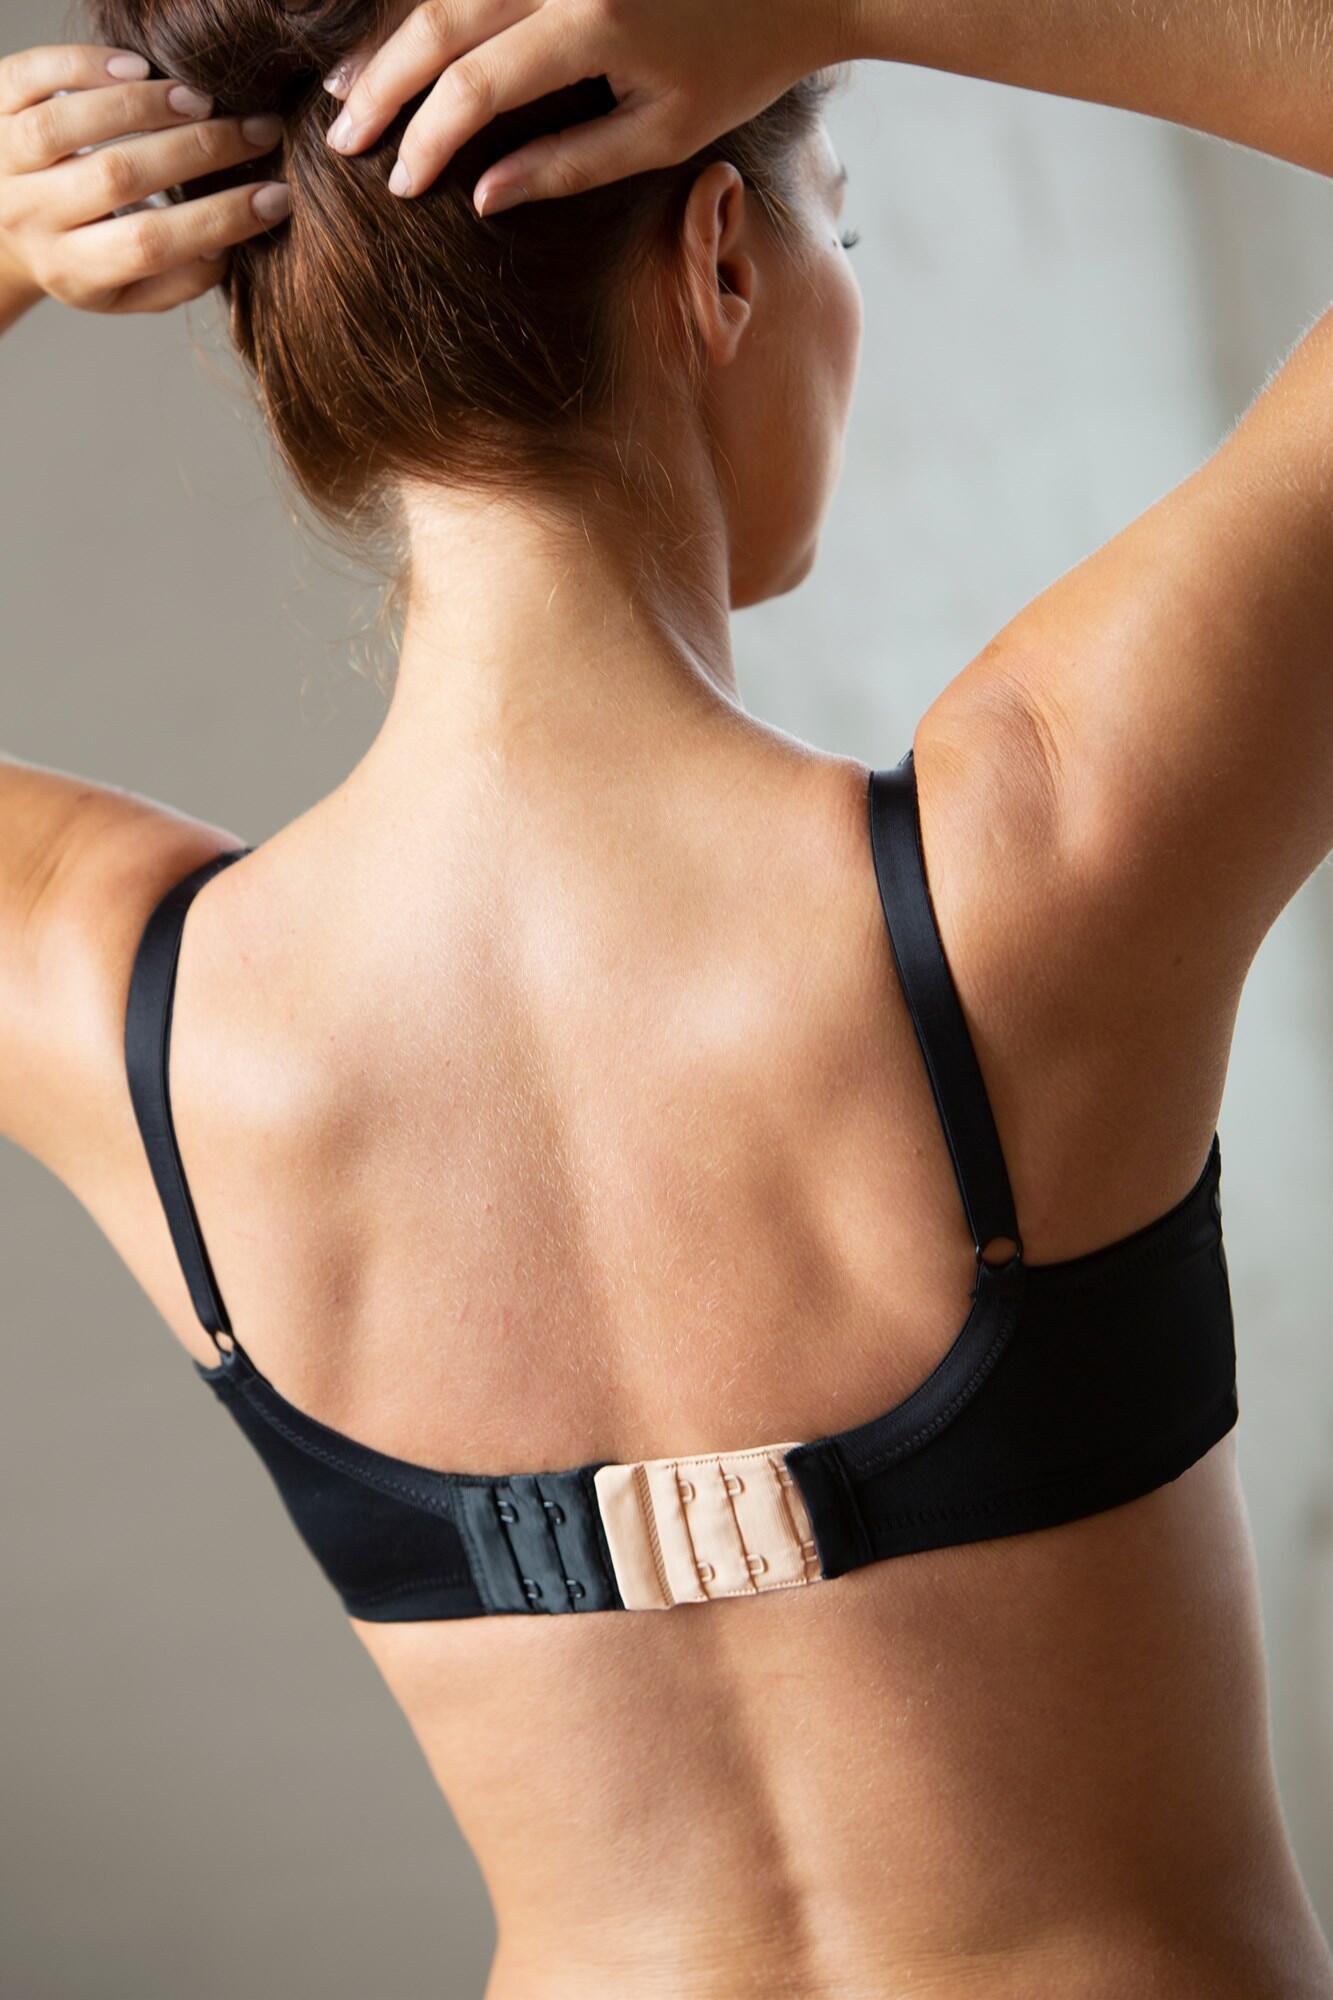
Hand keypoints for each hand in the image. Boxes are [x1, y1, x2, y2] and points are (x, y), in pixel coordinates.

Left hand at [0, 43, 291, 314]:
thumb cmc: (80, 258)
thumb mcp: (126, 293)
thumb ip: (179, 280)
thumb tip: (228, 243)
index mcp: (73, 269)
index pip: (152, 243)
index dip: (219, 218)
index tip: (276, 197)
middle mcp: (32, 216)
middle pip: (118, 177)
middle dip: (198, 150)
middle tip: (256, 131)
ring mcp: (6, 159)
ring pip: (72, 124)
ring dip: (145, 107)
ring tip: (201, 100)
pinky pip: (35, 76)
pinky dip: (86, 65)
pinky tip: (139, 68)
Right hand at [323, 0, 848, 211]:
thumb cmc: (740, 65)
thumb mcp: (662, 136)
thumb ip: (567, 165)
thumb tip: (481, 196)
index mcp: (593, 23)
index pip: (476, 86)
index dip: (425, 137)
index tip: (394, 181)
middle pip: (441, 19)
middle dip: (384, 81)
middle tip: (339, 133)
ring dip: (393, 34)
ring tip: (349, 84)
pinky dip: (437, 5)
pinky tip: (404, 35)